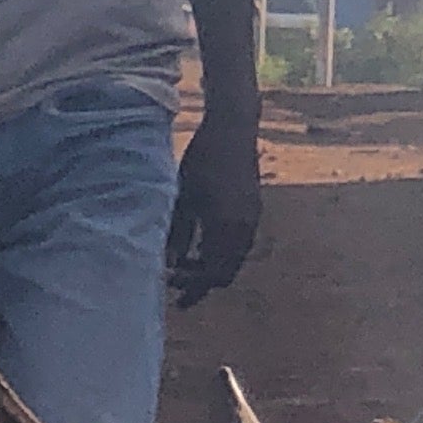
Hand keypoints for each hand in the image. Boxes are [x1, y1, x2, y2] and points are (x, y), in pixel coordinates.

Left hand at [167, 109, 261, 305]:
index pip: (213, 274)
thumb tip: (169, 264)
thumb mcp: (182, 196)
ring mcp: (252, 218)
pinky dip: (220, 253)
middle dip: (201, 282)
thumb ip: (177, 232)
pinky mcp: (253, 210)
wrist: (233, 128)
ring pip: (233, 259)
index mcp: (226, 227)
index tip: (174, 294)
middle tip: (176, 286)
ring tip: (184, 266)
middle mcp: (245, 228)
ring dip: (211, 267)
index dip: (193, 288)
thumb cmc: (202, 158)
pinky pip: (239, 244)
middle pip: (226, 272)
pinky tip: (200, 247)